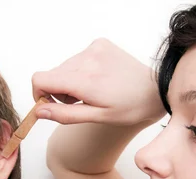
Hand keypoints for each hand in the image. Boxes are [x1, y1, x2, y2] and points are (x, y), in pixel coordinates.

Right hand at [32, 38, 165, 125]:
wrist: (156, 90)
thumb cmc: (129, 108)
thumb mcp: (97, 117)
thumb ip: (65, 114)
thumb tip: (39, 111)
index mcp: (85, 80)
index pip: (40, 79)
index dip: (39, 94)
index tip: (51, 104)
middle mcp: (87, 59)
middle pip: (53, 74)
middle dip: (59, 91)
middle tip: (80, 102)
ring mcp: (94, 49)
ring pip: (65, 66)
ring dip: (71, 80)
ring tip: (92, 91)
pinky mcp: (100, 44)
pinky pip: (78, 58)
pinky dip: (82, 70)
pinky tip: (99, 79)